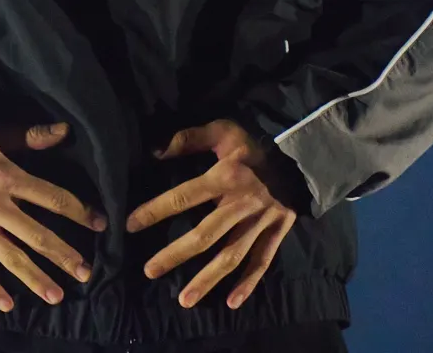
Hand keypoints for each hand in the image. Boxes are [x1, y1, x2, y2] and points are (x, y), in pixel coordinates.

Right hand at [0, 124, 105, 312]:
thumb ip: (30, 136)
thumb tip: (66, 130)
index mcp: (7, 176)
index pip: (52, 198)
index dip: (79, 211)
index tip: (101, 224)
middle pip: (36, 235)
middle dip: (63, 255)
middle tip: (86, 273)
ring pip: (9, 256)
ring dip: (34, 277)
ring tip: (57, 296)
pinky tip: (7, 304)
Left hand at [126, 120, 297, 310]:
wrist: (302, 154)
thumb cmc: (256, 142)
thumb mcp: (222, 130)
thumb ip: (188, 139)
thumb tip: (154, 151)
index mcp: (224, 178)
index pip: (183, 197)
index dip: (155, 211)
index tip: (129, 225)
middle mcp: (240, 205)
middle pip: (204, 235)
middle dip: (175, 254)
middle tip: (149, 271)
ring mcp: (260, 222)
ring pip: (231, 256)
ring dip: (207, 279)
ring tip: (184, 300)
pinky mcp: (277, 233)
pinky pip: (262, 262)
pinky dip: (248, 284)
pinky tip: (231, 302)